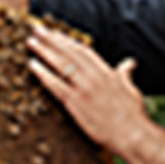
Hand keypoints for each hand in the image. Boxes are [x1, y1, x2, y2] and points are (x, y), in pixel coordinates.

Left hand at [27, 23, 147, 154]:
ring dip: (44, 51)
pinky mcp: (76, 103)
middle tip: (37, 29)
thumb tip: (130, 63)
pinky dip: (43, 73)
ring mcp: (84, 89)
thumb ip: (125, 74)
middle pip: (69, 53)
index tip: (56, 33)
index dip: (68, 41)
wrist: (132, 134)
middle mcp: (94, 76)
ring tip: (31, 42)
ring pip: (61, 64)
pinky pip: (56, 85)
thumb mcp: (131, 89)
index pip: (84, 51)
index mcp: (106, 72)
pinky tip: (33, 65)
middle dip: (52, 39)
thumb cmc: (133, 115)